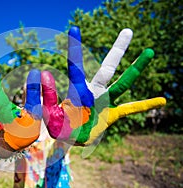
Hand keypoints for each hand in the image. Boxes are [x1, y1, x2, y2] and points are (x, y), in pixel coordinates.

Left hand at [41, 26, 165, 145]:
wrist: (68, 138)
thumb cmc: (57, 125)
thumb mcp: (48, 114)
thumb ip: (48, 98)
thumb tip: (45, 73)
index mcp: (77, 92)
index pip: (76, 68)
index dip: (75, 50)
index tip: (74, 29)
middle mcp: (93, 93)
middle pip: (107, 69)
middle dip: (117, 51)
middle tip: (128, 31)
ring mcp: (104, 103)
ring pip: (122, 85)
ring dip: (135, 70)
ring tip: (149, 52)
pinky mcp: (111, 115)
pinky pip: (130, 109)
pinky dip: (144, 105)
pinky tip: (161, 100)